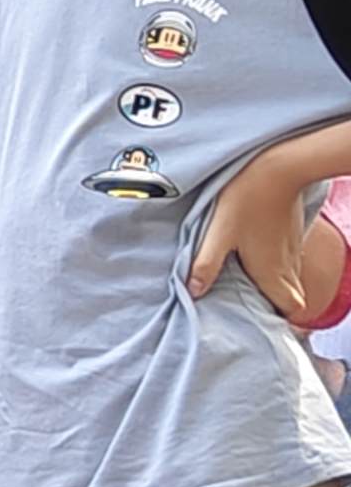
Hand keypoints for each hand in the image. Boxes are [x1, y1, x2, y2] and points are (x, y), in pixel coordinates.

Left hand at [191, 157, 320, 326]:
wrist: (279, 167)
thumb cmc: (246, 200)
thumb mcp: (219, 234)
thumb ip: (206, 265)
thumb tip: (193, 292)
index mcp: (272, 272)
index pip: (291, 308)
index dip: (280, 318)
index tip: (258, 319)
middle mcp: (287, 264)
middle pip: (291, 296)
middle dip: (275, 304)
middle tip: (248, 303)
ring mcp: (292, 248)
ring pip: (289, 277)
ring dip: (273, 284)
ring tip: (248, 281)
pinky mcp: (292, 232)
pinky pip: (287, 259)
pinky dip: (275, 264)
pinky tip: (254, 255)